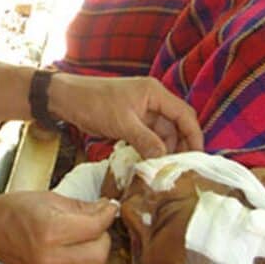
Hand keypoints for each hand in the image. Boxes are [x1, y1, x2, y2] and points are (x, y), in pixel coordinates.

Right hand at [0, 191, 116, 263]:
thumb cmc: (14, 210)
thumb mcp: (49, 198)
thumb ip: (82, 207)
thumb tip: (106, 209)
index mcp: (49, 230)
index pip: (95, 227)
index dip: (108, 214)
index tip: (109, 207)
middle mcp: (48, 257)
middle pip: (99, 255)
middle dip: (103, 236)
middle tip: (96, 223)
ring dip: (96, 254)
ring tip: (86, 239)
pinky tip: (74, 251)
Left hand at [49, 73, 202, 157]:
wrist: (66, 98)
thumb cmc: (93, 103)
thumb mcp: (122, 124)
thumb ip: (146, 141)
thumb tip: (165, 160)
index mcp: (155, 93)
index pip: (185, 114)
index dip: (194, 136)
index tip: (198, 157)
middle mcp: (153, 100)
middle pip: (176, 125)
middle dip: (180, 145)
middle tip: (181, 169)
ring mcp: (142, 110)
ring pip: (162, 133)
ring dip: (164, 150)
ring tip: (164, 170)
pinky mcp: (132, 120)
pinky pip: (148, 136)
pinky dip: (150, 149)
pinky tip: (149, 164)